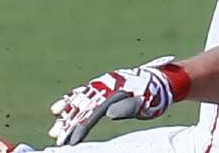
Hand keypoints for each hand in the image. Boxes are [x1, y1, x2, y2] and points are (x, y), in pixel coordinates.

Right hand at [48, 57, 179, 146]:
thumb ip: (127, 107)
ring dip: (66, 114)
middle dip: (68, 122)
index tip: (71, 140)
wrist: (164, 79)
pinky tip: (60, 108)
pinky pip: (84, 93)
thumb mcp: (145, 102)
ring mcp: (104, 84)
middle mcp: (106, 85)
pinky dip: (71, 100)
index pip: (93, 111)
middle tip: (55, 137)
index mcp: (115, 90)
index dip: (80, 126)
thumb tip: (109, 114)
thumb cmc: (156, 94)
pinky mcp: (104, 85)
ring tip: (54, 127)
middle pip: (82, 105)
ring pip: (80, 99)